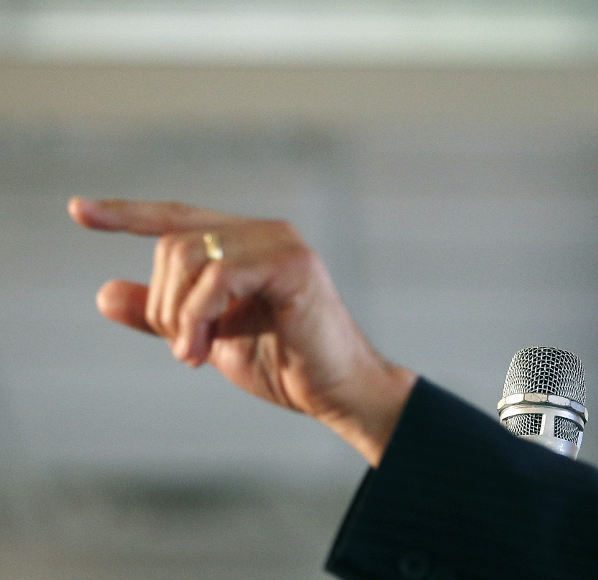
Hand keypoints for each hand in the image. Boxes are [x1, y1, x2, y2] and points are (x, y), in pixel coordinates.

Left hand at [68, 197, 415, 465]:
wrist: (338, 392)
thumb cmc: (285, 365)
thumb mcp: (208, 340)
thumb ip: (163, 316)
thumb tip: (104, 293)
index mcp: (246, 244)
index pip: (176, 218)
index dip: (127, 213)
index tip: (79, 211)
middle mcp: (264, 232)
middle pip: (173, 243)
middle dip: (162, 304)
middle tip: (184, 350)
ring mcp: (280, 244)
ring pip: (189, 256)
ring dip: (178, 315)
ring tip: (195, 354)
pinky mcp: (293, 265)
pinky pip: (218, 277)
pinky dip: (197, 316)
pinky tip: (204, 349)